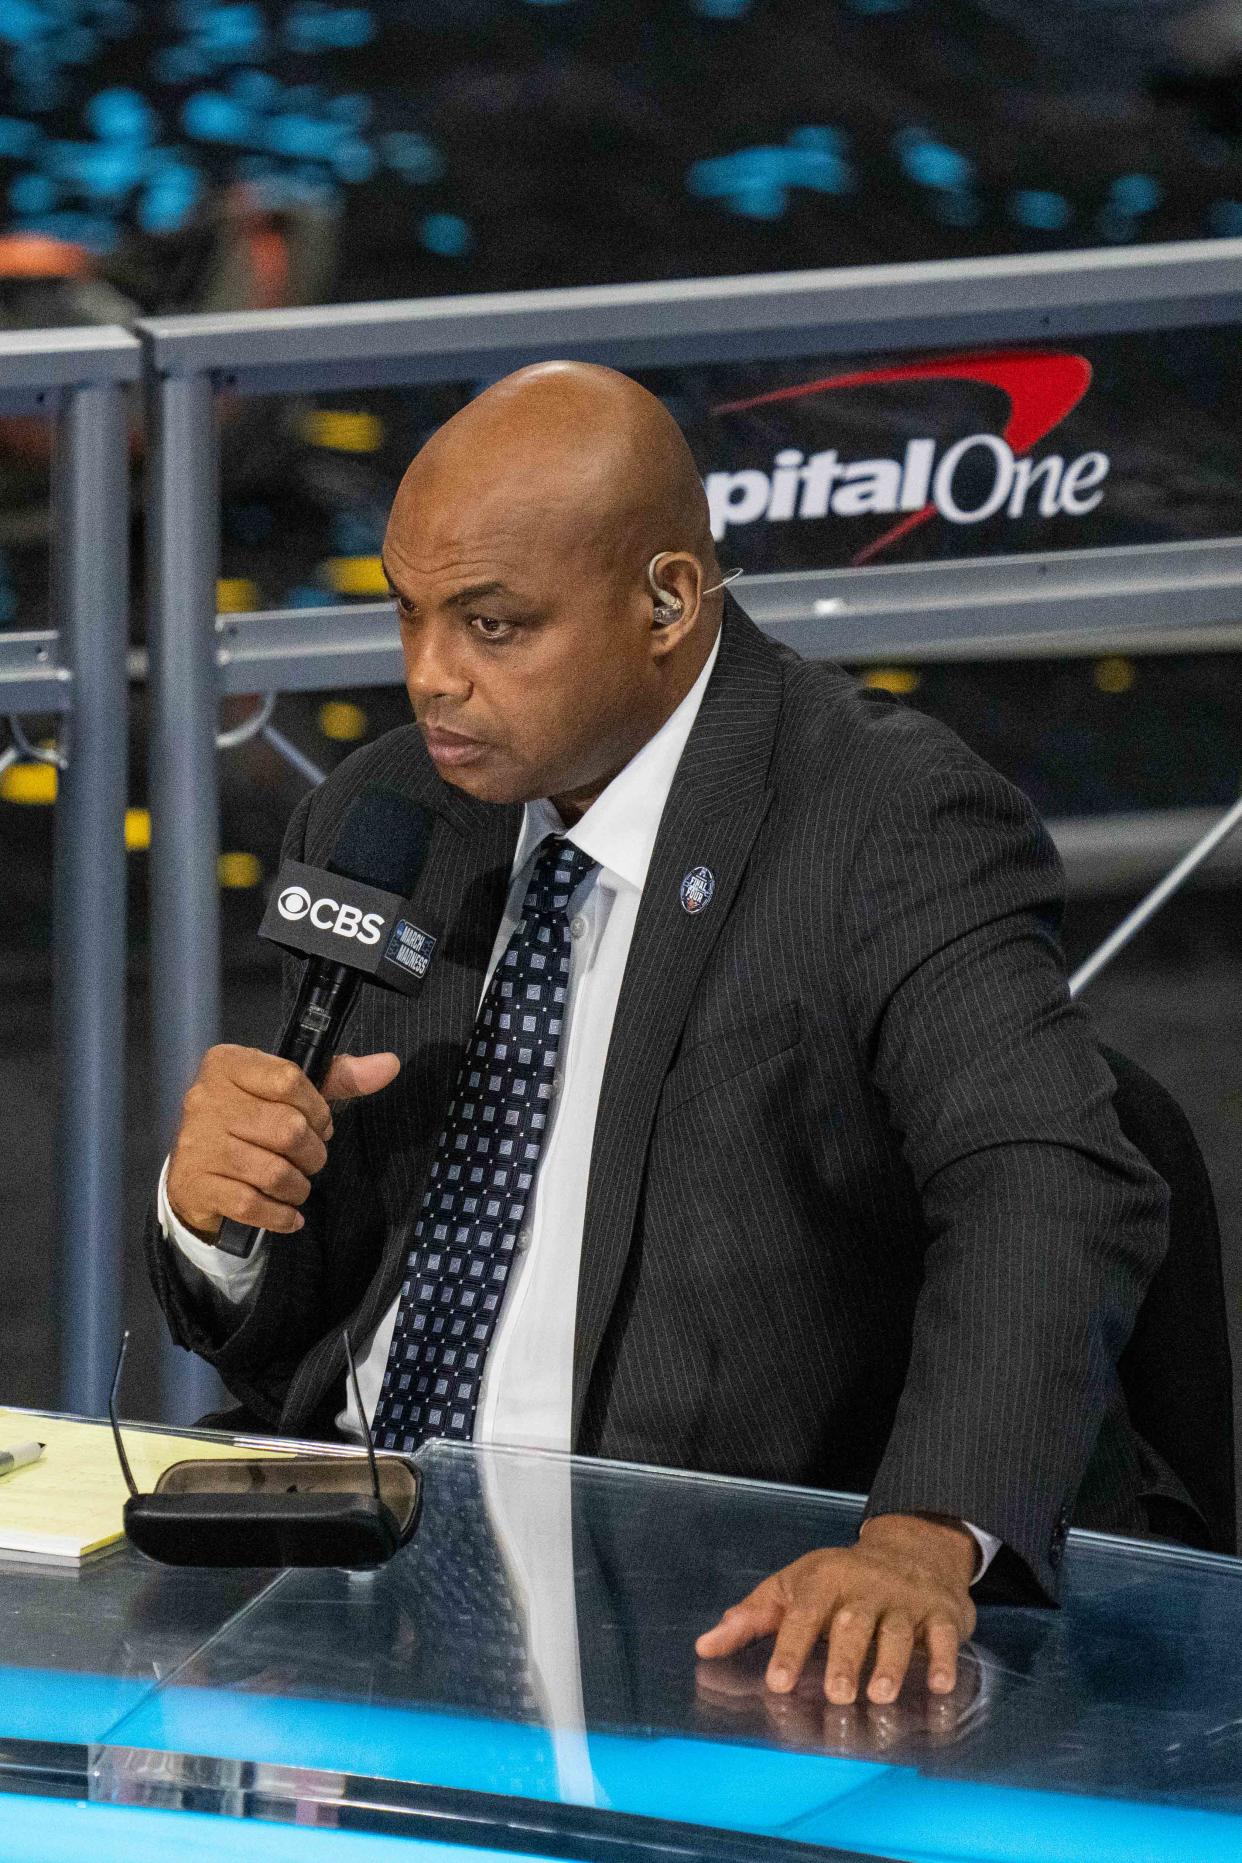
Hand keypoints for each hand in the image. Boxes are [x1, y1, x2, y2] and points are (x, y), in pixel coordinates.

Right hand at [166, 1043, 400, 1240]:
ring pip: (273, 1172)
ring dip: (298, 1186)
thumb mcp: (289, 1092)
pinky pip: (252, 1205)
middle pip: (287, 1129)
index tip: (318, 1123)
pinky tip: (289, 1214)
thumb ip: (339, 1078)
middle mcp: (205, 1099)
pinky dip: (281, 1215)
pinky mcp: (195, 1185)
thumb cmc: (252, 1121)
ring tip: (298, 1185)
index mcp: (228, 1064)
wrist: (194, 1170)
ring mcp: (197, 1144)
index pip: (290, 1080)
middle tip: (310, 1159)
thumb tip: (390, 1064)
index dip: (317, 1109)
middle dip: (313, 1152)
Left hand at [695, 1513, 977, 1704]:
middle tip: (836, 1695)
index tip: (779, 1682)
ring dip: (891, 1664)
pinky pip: (944, 1636)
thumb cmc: (839, 1579)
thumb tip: (703, 1647)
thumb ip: (751, 1618)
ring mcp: (905, 1599)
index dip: (791, 1647)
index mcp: (824, 1579)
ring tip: (879, 1696)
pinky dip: (945, 1660)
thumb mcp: (792, 1587)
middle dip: (845, 1658)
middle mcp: (865, 1587)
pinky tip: (941, 1687)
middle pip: (853, 1623)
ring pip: (898, 1631)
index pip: (804, 1613)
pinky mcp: (941, 1613)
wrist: (912, 1548)